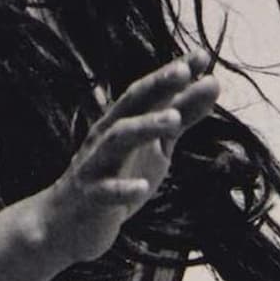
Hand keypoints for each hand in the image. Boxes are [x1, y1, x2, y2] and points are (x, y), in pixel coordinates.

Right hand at [34, 51, 220, 264]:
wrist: (67, 225)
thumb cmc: (116, 176)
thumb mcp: (155, 144)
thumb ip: (182, 114)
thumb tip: (212, 82)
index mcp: (122, 121)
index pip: (149, 91)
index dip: (172, 73)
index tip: (202, 56)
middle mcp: (106, 136)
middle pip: (130, 105)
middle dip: (156, 86)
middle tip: (184, 72)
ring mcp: (95, 165)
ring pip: (117, 140)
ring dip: (145, 127)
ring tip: (174, 119)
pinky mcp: (89, 197)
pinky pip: (104, 191)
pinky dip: (122, 189)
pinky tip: (142, 188)